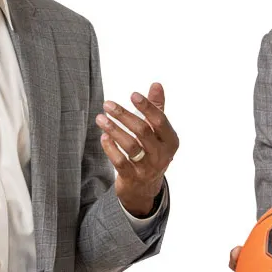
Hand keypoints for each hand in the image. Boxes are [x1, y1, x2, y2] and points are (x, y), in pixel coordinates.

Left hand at [96, 82, 178, 216]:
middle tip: (108, 104)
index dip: (147, 107)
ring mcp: (147, 168)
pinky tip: (103, 136)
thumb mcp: (158, 133)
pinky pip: (120, 161)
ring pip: (130, 146)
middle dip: (124, 116)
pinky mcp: (132, 177)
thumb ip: (157, 108)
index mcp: (170, 141)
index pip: (160, 121)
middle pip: (143, 131)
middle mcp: (161, 155)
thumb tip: (156, 84)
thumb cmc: (152, 152)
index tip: (133, 95)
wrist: (145, 187)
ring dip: (113, 130)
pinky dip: (110, 148)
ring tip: (100, 118)